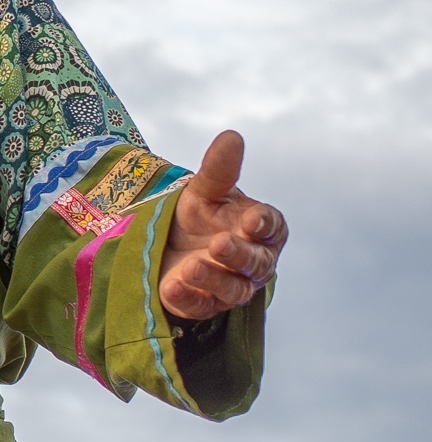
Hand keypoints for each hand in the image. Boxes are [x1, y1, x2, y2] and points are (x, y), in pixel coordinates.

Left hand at [157, 130, 286, 320]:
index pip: (271, 226)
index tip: (253, 218)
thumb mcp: (205, 190)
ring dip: (212, 278)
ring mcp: (230, 285)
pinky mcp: (204, 303)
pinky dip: (188, 298)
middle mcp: (254, 261)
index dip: (264, 223)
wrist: (170, 242)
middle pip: (254, 263)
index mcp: (261, 229)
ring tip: (190, 266)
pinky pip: (200, 306)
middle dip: (238, 254)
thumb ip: (219, 169)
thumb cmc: (201, 214)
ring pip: (231, 289)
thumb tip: (231, 136)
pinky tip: (171, 286)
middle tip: (219, 244)